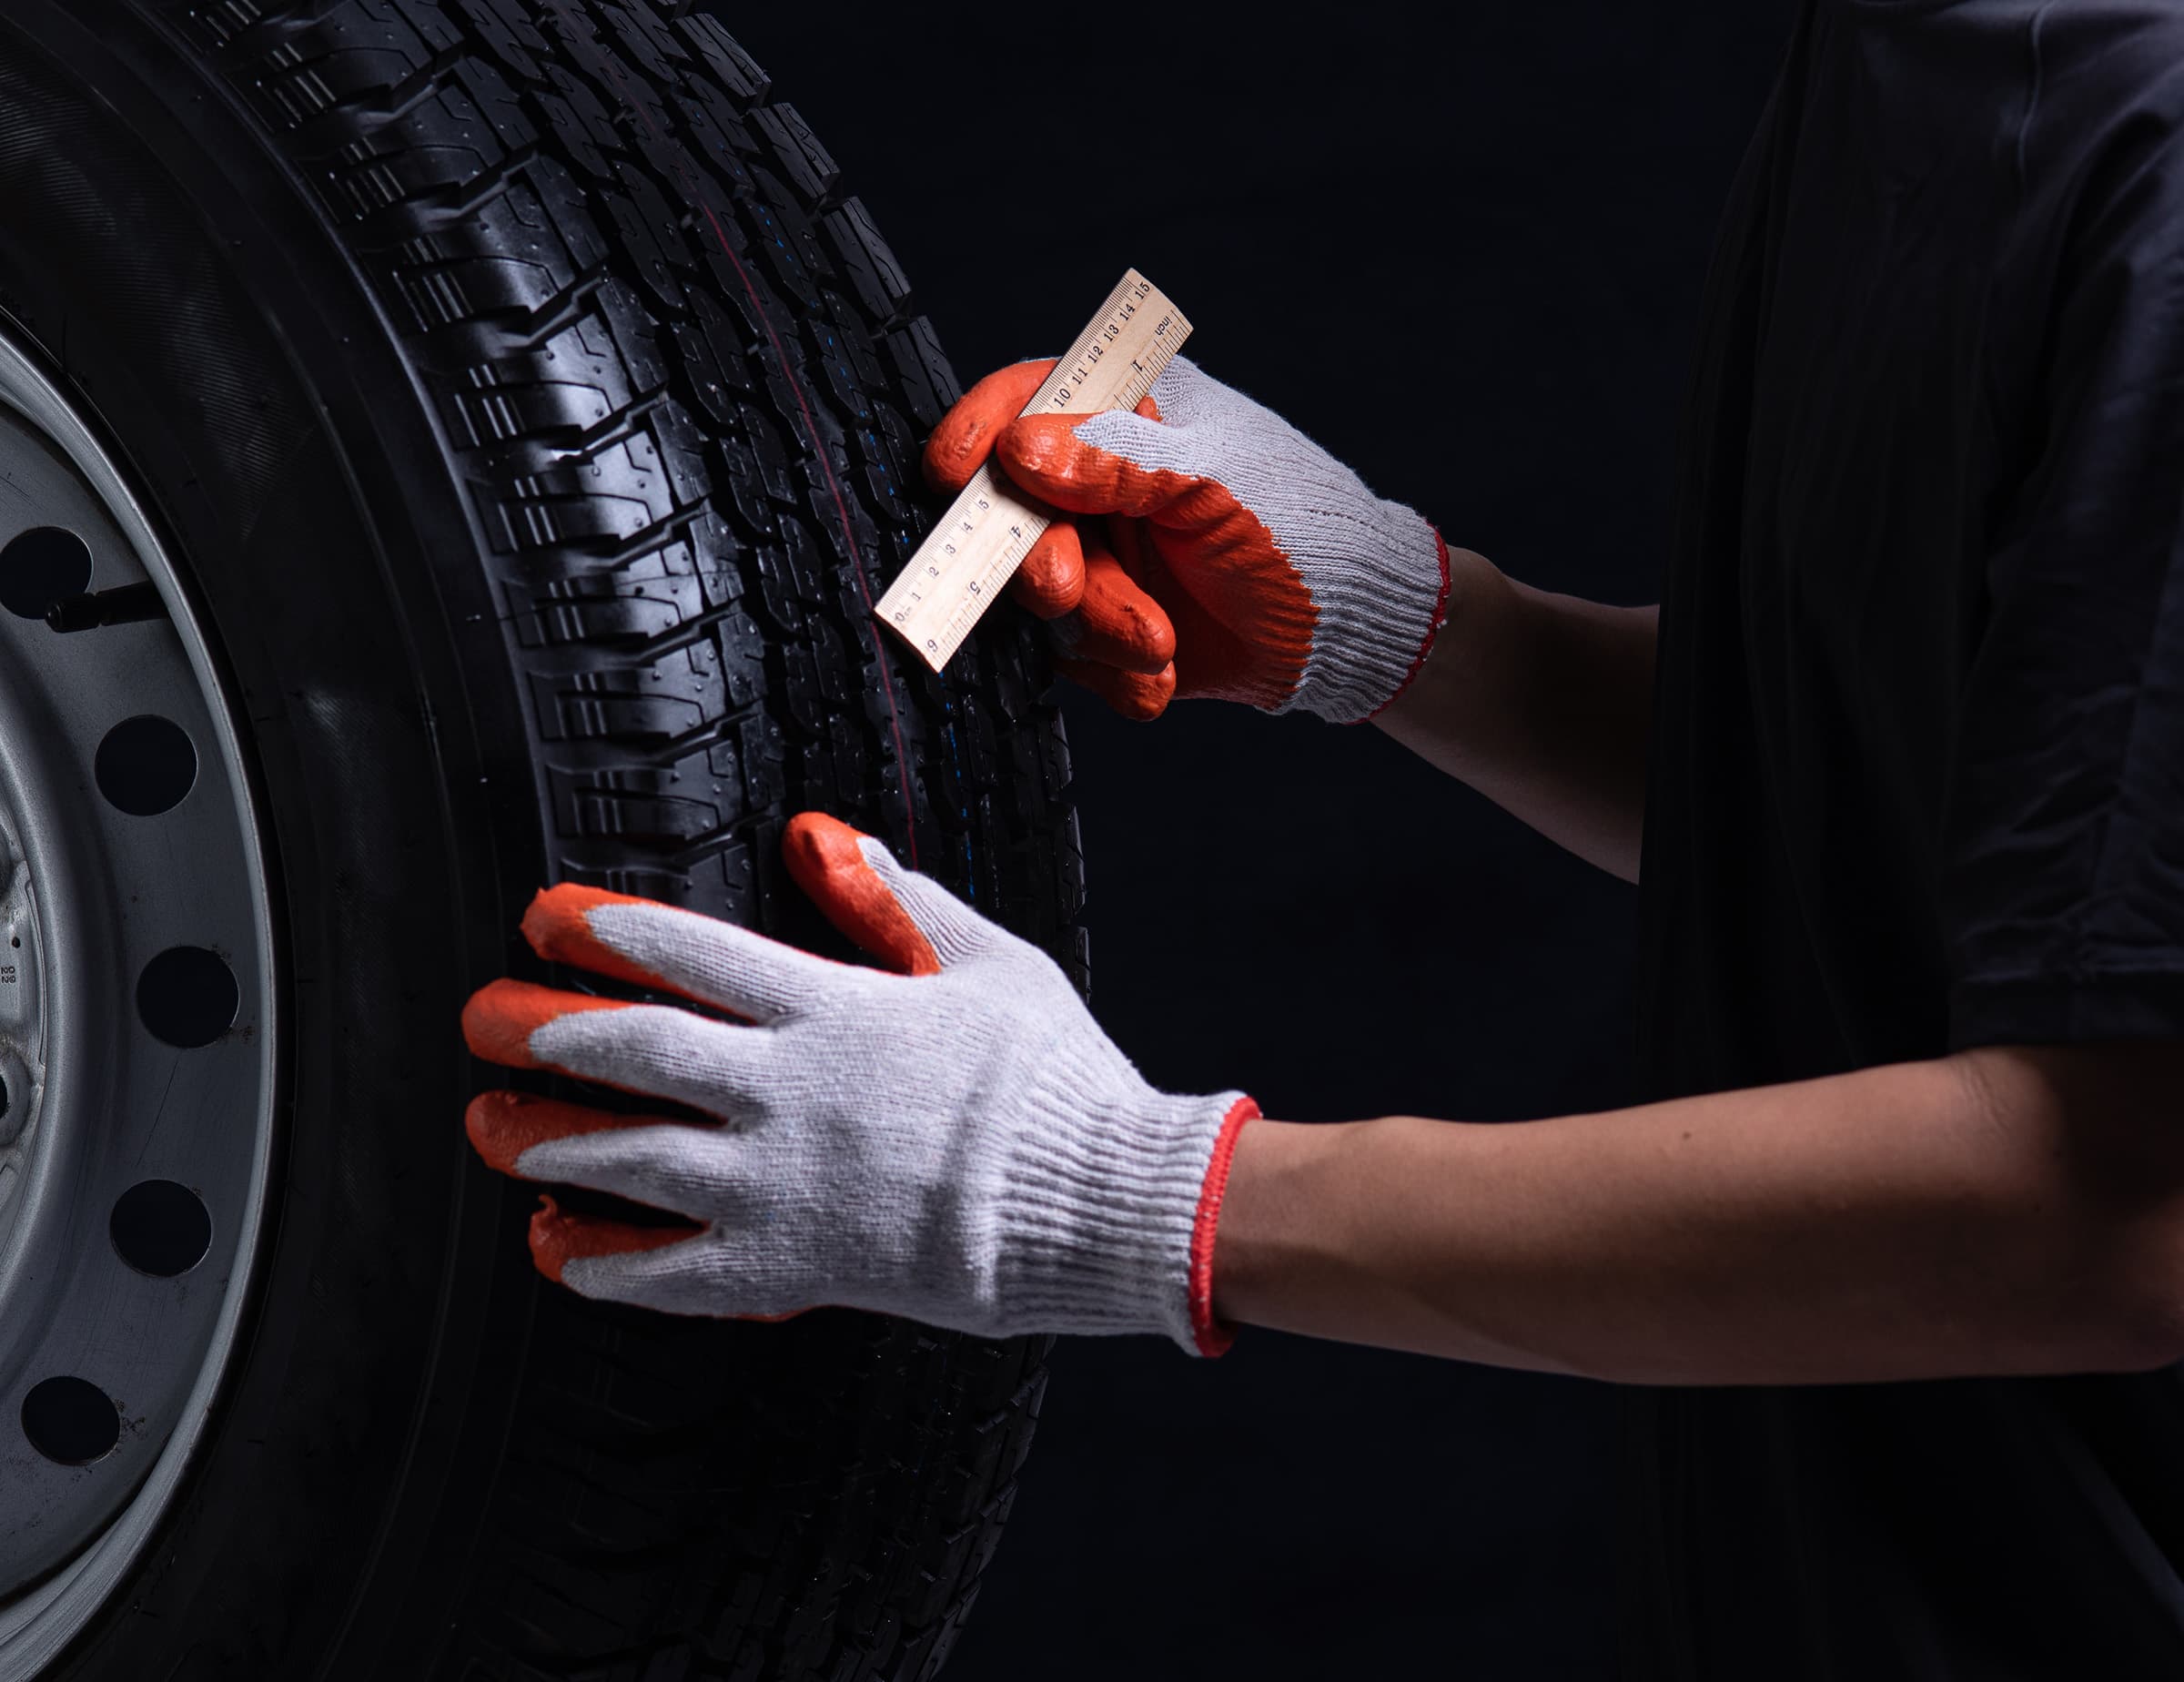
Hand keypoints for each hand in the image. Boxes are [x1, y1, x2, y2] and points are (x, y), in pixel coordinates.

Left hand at [460, 814, 1259, 1353]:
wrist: (1099, 1201)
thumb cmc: (1056, 1079)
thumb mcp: (991, 960)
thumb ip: (897, 901)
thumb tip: (825, 837)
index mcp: (837, 1010)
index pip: (693, 954)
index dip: (607, 931)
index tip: (548, 920)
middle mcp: (792, 1092)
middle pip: (638, 1049)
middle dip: (545, 1029)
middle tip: (484, 1019)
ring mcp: (786, 1183)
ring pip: (634, 1159)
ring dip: (550, 1139)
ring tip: (491, 1127)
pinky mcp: (799, 1266)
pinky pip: (679, 1273)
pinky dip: (608, 1264)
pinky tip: (557, 1251)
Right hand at [925, 355, 1450, 722]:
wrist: (1351, 634)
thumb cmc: (1303, 529)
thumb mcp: (1215, 484)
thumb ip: (1118, 464)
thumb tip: (1020, 450)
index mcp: (1131, 410)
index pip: (1030, 397)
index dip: (979, 430)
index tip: (953, 475)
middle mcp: (1101, 478)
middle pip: (1016, 509)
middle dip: (1043, 559)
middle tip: (1067, 591)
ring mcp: (1099, 552)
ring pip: (1040, 594)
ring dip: (1098, 627)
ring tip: (1160, 647)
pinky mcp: (1106, 623)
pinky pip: (1071, 653)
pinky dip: (1114, 673)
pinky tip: (1163, 678)